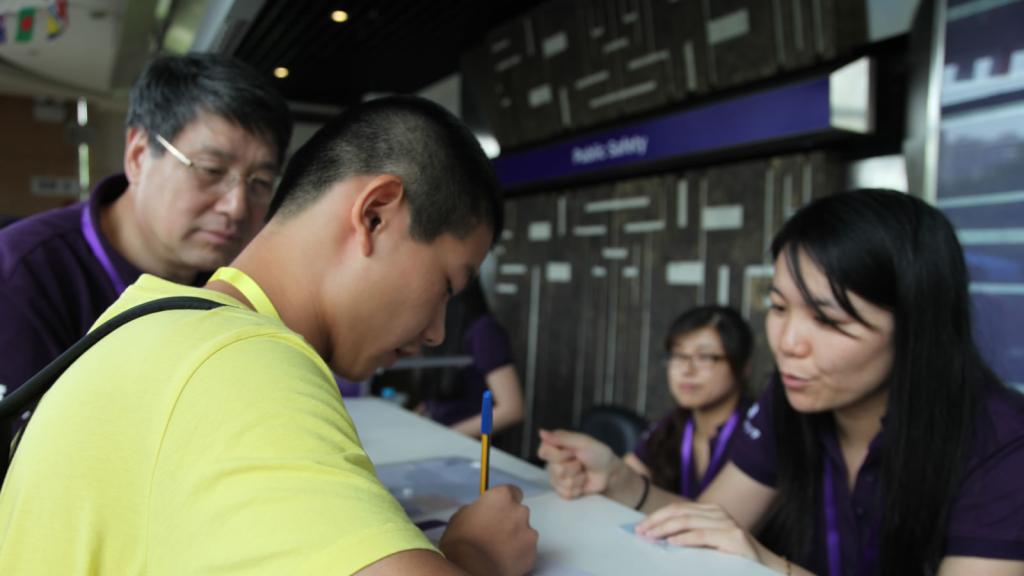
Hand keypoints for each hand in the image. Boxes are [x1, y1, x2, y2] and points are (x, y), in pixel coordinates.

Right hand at [439, 484, 537, 575]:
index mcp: (502, 497)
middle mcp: (520, 511)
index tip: (498, 511)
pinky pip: (527, 552)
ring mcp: (529, 533)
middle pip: (520, 513)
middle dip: (511, 521)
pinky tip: (505, 561)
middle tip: (496, 534)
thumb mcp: (461, 516)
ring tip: (500, 551)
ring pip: (525, 533)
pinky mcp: (533, 554)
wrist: (470, 568)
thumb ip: (477, 509)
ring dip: (516, 538)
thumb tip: (481, 513)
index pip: (513, 492)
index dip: (506, 502)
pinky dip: (519, 555)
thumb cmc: (461, 540)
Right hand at [537, 429, 617, 498]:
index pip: (543, 452)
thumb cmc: (597, 453)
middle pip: (555, 469)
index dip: (559, 455)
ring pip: (562, 482)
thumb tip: (540, 432)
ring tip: (584, 472)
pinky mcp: (563, 491)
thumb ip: (561, 438)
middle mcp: (552, 462)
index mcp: (554, 446)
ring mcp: (556, 478)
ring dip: (579, 478)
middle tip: (582, 463)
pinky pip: (566, 493)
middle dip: (574, 467)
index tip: (572, 452)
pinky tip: (583, 483)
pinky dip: (579, 489)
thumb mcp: (581, 442)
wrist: (609, 472)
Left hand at [636, 502, 763, 561]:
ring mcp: (727, 523)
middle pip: (679, 512)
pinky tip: (671, 543)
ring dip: (665, 530)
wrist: (766, 568)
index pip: (677, 508)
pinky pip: (703, 535)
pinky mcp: (734, 537)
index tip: (640, 527)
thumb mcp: (709, 543)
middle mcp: (718, 512)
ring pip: (688, 521)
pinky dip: (684, 539)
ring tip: (651, 537)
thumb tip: (658, 537)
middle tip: (640, 532)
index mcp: (711, 511)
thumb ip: (689, 536)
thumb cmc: (732, 558)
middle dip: (656, 522)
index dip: (657, 516)